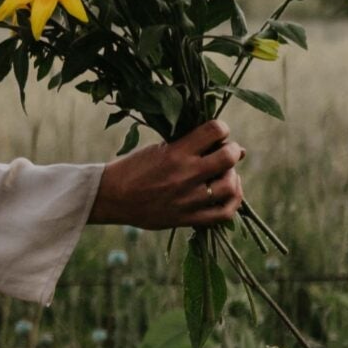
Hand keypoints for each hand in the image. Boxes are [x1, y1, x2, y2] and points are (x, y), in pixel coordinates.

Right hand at [90, 118, 245, 228]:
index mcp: (175, 152)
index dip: (222, 128)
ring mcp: (187, 199)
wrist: (112, 197)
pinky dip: (233, 201)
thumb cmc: (135, 168)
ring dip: (233, 176)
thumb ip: (192, 146)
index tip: (217, 133)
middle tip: (226, 153)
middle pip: (228, 158)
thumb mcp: (159, 148)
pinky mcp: (187, 218)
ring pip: (229, 186)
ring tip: (225, 174)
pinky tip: (228, 193)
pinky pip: (223, 214)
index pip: (215, 130)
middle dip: (232, 151)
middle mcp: (184, 175)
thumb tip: (236, 148)